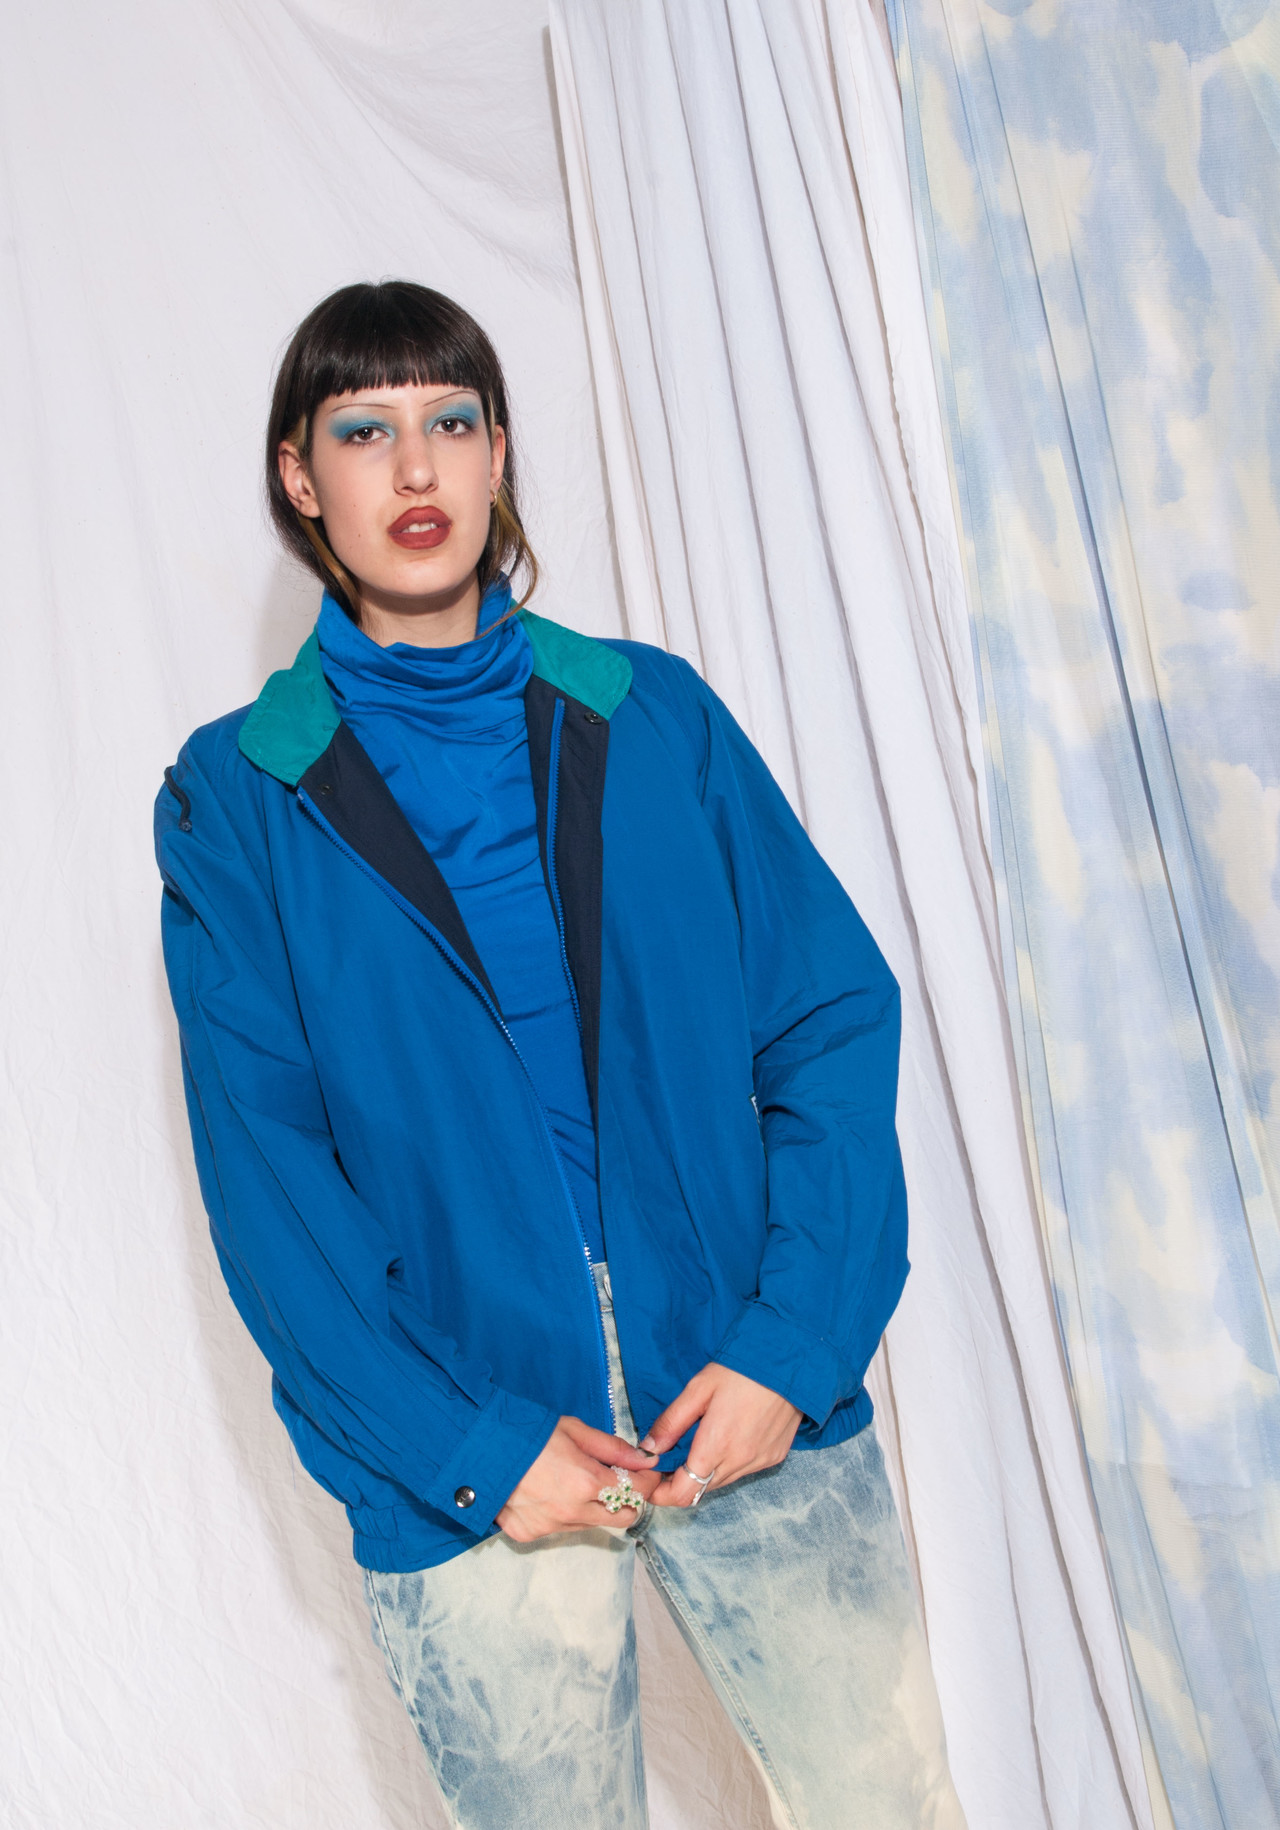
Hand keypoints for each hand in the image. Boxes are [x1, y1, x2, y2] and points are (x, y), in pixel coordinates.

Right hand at [496, 1417, 659, 1541]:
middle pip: (623, 1517)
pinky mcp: (530, 1535)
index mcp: (586, 1481)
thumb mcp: (574, 1430)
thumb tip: (645, 1459)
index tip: (649, 1473)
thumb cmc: (527, 1433)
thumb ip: (612, 1448)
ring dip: (594, 1507)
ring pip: (592, 1524)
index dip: (648, 1481)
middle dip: (628, 1500)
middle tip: (617, 1480)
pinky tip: (548, 1493)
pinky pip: (561, 1528)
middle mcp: (572, 1511)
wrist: (477, 1451)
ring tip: (573, 1481)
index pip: (636, 1491)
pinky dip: (564, 1514)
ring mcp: (551, 1527)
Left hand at [642, 1363, 801, 1507]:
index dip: (661, 1493)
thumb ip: (671, 1423)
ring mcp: (760, 1462)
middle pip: (700, 1490)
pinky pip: (743, 1471)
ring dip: (704, 1473)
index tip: (649, 1480)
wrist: (789, 1361)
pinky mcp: (774, 1457)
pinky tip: (728, 1437)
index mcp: (716, 1446)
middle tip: (668, 1458)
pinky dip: (728, 1463)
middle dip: (680, 1481)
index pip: (683, 1494)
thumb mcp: (698, 1389)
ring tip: (698, 1444)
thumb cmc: (740, 1370)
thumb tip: (647, 1450)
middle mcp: (739, 1462)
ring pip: (722, 1481)